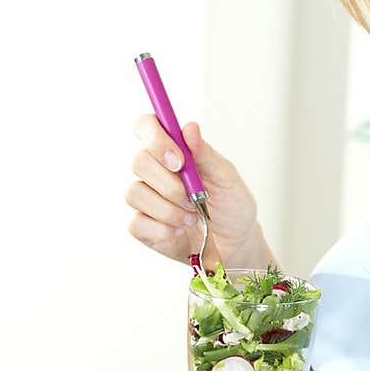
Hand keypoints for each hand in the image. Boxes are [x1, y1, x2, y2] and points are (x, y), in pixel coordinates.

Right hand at [127, 116, 267, 266]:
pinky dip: (165, 229)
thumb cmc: (232, 206)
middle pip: (138, 161)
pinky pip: (138, 223)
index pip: (147, 126)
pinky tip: (180, 231)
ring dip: (169, 209)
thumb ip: (205, 154)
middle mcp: (154, 171)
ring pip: (135, 193)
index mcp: (174, 151)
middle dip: (169, 184)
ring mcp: (145, 198)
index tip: (179, 159)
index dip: (155, 138)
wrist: (234, 244)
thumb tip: (189, 127)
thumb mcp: (227, 178)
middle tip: (193, 197)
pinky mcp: (142, 225)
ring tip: (193, 217)